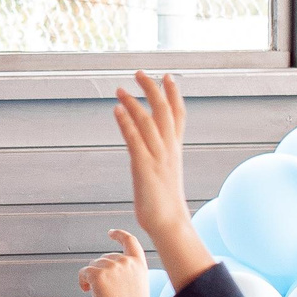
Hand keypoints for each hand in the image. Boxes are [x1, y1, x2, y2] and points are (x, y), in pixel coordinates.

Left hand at [78, 230, 157, 296]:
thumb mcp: (137, 287)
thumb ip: (126, 274)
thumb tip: (105, 270)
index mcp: (139, 265)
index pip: (130, 242)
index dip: (119, 235)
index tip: (111, 233)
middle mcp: (127, 262)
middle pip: (106, 257)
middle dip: (100, 270)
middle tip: (103, 290)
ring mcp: (112, 267)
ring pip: (93, 264)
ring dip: (92, 277)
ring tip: (99, 294)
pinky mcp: (98, 274)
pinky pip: (84, 272)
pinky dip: (83, 281)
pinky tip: (87, 291)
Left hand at [113, 72, 214, 279]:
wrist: (170, 224)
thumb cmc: (165, 204)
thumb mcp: (164, 175)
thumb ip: (159, 159)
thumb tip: (149, 153)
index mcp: (174, 150)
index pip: (178, 115)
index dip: (173, 94)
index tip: (167, 76)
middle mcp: (169, 150)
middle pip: (164, 111)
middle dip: (152, 89)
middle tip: (139, 72)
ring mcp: (158, 158)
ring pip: (148, 122)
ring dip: (133, 103)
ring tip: (120, 89)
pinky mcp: (144, 168)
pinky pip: (135, 140)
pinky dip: (126, 123)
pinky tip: (117, 110)